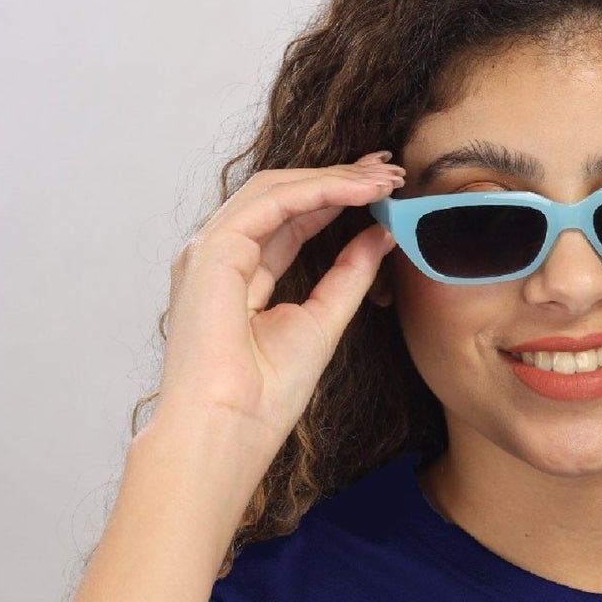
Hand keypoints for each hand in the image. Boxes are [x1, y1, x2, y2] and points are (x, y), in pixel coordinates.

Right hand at [150, 152, 405, 481]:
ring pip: (277, 190)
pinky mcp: (212, 250)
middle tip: (390, 170)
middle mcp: (221, 255)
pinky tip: (358, 191)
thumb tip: (381, 234)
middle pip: (283, 196)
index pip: (291, 220)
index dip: (336, 198)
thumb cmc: (263, 398)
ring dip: (334, 178)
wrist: (228, 432)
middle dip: (339, 178)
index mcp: (240, 275)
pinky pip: (271, 202)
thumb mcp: (323, 323)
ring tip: (383, 177)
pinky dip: (318, 190)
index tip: (383, 189)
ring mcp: (211, 250)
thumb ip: (348, 275)